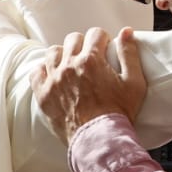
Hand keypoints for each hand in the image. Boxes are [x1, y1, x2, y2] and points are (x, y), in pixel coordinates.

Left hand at [32, 28, 147, 140]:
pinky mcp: (43, 94)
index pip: (95, 33)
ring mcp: (54, 79)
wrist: (99, 138)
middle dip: (83, 44)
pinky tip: (54, 77)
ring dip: (63, 55)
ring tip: (71, 66)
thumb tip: (126, 32)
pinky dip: (44, 71)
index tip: (105, 49)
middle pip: (73, 39)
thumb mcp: (134, 82)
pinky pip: (36, 72)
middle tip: (90, 58)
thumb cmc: (119, 112)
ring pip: (53, 52)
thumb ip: (130, 54)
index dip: (103, 40)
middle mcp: (69, 65)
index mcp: (92, 60)